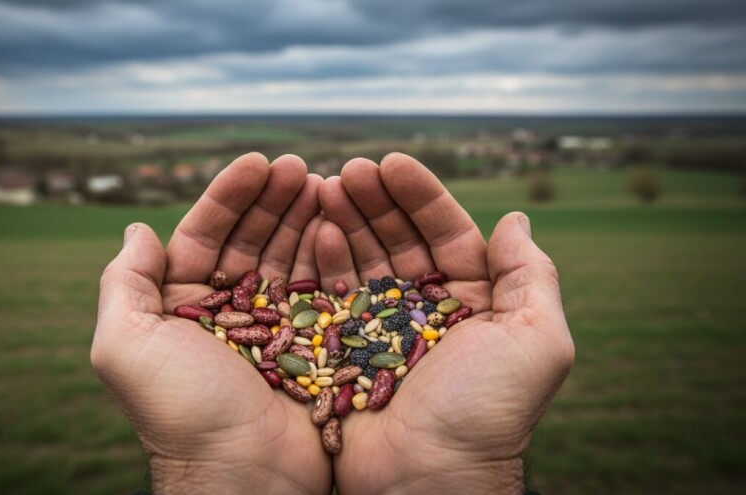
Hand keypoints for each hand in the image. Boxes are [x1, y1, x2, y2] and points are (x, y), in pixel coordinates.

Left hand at [92, 153, 330, 493]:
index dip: (230, 197)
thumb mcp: (127, 345)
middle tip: (302, 166)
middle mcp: (226, 316)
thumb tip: (137, 229)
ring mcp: (273, 331)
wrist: (244, 479)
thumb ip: (123, 284)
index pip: (205, 236)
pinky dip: (330, 258)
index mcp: (181, 309)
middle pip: (252, 242)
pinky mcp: (311, 347)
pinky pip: (321, 293)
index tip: (259, 162)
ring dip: (304, 220)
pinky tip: (340, 227)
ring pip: (289, 260)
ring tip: (326, 183)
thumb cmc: (181, 412)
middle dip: (274, 201)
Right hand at [315, 153, 574, 493]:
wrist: (427, 480)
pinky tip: (314, 230)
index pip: (446, 234)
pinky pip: (329, 294)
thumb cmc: (486, 412)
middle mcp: (424, 311)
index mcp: (472, 304)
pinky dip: (321, 260)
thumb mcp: (536, 340)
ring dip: (344, 220)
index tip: (392, 163)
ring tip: (324, 186)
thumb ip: (532, 275)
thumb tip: (516, 217)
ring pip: (360, 260)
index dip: (420, 196)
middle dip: (374, 202)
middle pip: (397, 240)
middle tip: (349, 170)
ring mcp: (379, 329)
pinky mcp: (342, 348)